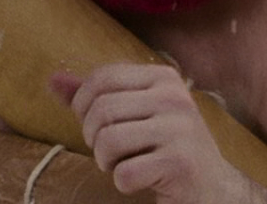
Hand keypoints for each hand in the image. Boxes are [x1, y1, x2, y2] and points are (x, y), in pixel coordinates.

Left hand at [50, 64, 257, 203]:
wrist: (214, 188)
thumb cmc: (166, 148)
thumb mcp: (135, 115)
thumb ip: (95, 97)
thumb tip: (52, 80)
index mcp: (163, 79)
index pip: (102, 78)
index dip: (83, 104)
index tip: (94, 125)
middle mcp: (175, 98)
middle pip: (101, 110)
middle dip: (94, 137)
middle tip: (109, 151)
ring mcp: (180, 130)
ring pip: (108, 141)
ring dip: (106, 161)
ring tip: (123, 164)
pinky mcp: (180, 164)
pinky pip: (124, 173)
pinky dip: (124, 183)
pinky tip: (141, 180)